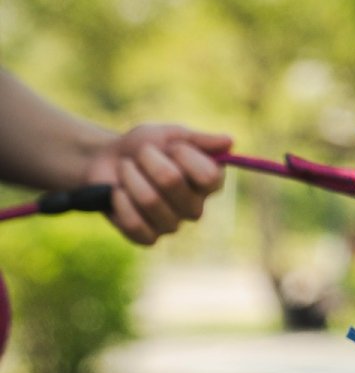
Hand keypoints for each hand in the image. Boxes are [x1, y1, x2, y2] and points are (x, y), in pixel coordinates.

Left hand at [84, 124, 231, 244]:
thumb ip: (199, 140)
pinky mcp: (148, 238)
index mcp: (209, 183)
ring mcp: (173, 225)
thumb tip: (230, 141)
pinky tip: (118, 192)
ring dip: (129, 177)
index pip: (208, 175)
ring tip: (125, 169)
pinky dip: (120, 202)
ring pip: (149, 200)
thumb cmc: (144, 146)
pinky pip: (134, 223)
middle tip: (140, 155)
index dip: (184, 155)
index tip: (172, 146)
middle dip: (147, 160)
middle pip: (172, 181)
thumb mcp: (171, 135)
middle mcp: (196, 207)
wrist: (107, 161)